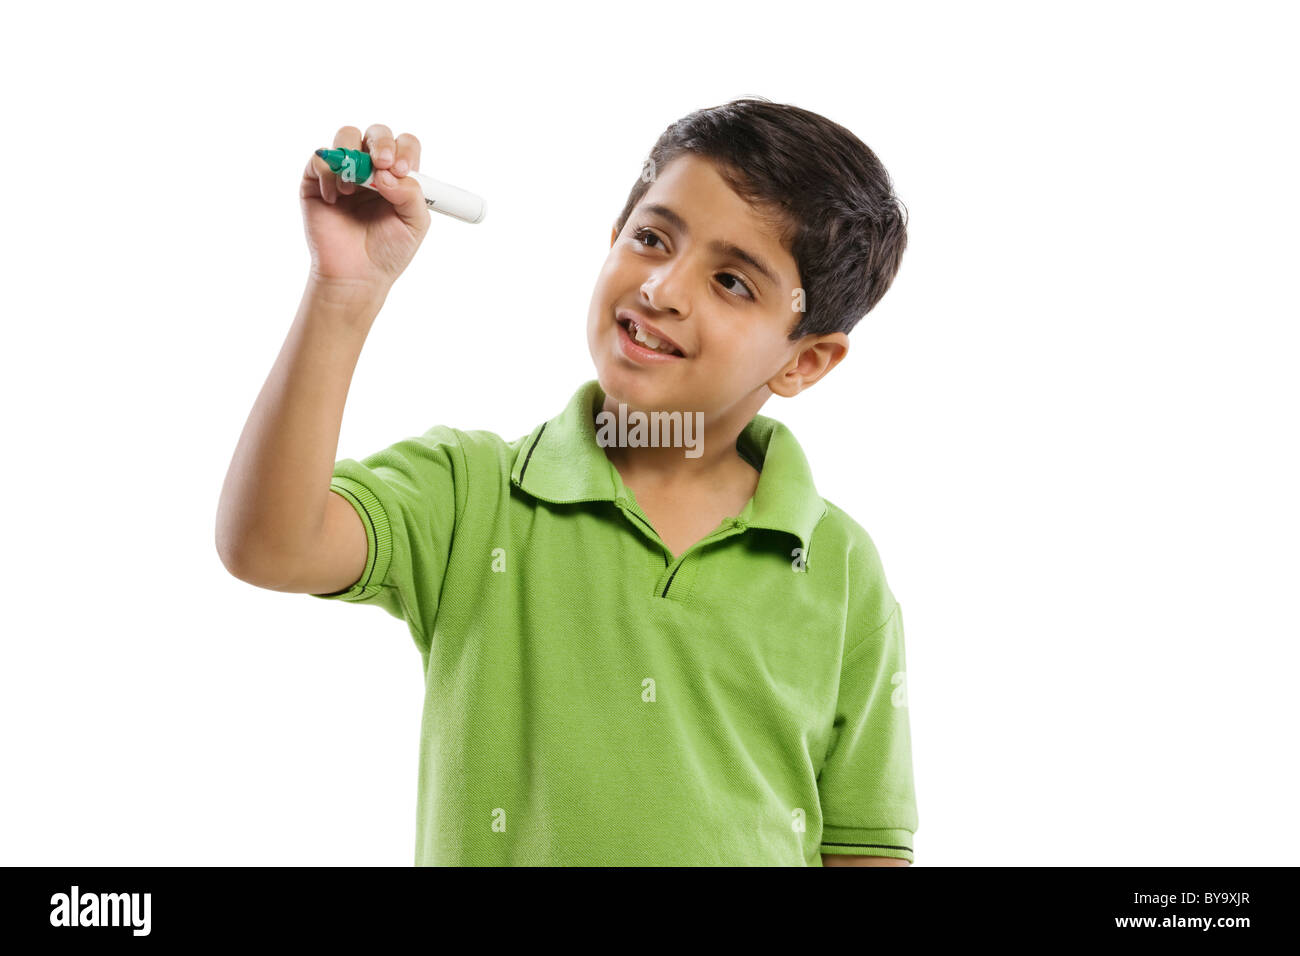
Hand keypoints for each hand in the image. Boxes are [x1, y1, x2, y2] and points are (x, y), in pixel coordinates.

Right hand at [299, 123, 431, 297]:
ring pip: (346, 136)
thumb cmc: (388, 251)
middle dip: (381, 143)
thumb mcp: (414, 225)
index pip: (404, 145)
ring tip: (354, 188)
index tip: (402, 170)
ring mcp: (343, 172)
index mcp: (397, 176)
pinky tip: (335, 199)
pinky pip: (319, 159)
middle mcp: (371, 169)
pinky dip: (328, 173)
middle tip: (382, 164)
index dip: (404, 150)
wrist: (357, 276)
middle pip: (376, 133)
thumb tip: (386, 172)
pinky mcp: (316, 181)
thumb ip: (412, 195)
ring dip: (353, 157)